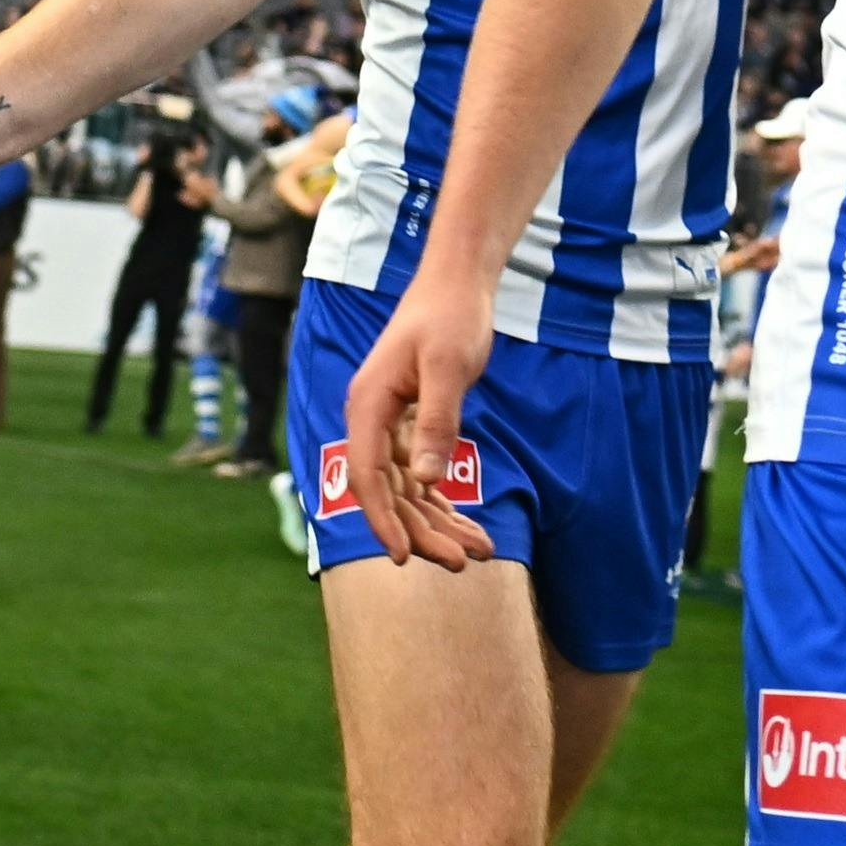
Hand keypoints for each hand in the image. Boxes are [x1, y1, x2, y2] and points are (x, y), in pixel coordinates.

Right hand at [340, 277, 499, 574]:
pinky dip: (445, 502)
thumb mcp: (447, 366)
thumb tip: (426, 478)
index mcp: (368, 405)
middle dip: (423, 531)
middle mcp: (372, 420)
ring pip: (408, 490)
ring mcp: (390, 425)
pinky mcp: (411, 426)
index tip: (405, 557)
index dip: (383, 520)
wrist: (457, 283)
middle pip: (389, 492)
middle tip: (462, 562)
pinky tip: (471, 528)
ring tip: (479, 552)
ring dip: (439, 523)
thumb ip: (436, 420)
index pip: (367, 476)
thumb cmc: (450, 316)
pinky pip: (422, 476)